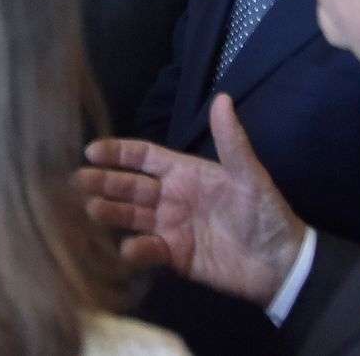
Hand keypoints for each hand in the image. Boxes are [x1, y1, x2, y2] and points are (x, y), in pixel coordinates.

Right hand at [77, 94, 307, 304]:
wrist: (281, 263)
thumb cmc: (266, 213)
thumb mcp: (250, 176)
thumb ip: (232, 141)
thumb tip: (222, 98)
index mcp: (185, 172)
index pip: (143, 157)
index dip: (118, 152)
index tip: (91, 151)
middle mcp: (171, 197)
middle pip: (130, 186)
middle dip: (104, 182)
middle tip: (78, 181)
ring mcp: (171, 227)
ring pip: (132, 216)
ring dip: (112, 212)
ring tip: (91, 210)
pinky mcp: (176, 256)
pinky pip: (149, 250)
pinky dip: (137, 249)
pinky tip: (126, 249)